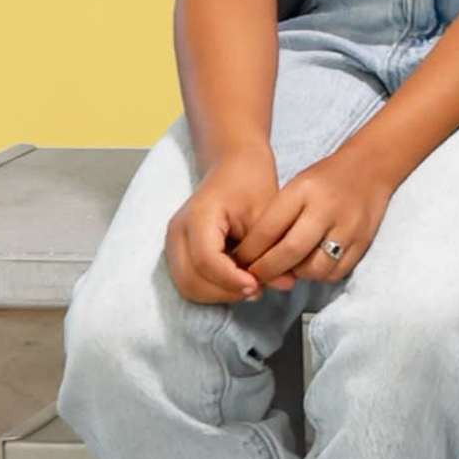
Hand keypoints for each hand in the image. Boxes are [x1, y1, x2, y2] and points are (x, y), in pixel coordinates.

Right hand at [165, 152, 278, 307]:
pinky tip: (238, 280)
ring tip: (250, 286)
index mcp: (198, 217)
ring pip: (188, 286)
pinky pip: (190, 281)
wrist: (232, 164)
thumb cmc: (250, 182)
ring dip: (218, 293)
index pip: (206, 261)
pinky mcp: (178, 251)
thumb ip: (271, 251)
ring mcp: (174, 243)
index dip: (231, 280)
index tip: (257, 286)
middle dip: (224, 292)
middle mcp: (178, 233)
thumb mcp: (267, 214)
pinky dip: (213, 288)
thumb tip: (285, 285)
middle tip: (257, 289)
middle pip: (191, 281)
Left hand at [244, 145, 398, 291]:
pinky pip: (335, 272)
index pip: (268, 229)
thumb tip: (253, 254)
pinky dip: (319, 275)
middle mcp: (327, 209)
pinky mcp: (363, 242)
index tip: (238, 262)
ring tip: (287, 268)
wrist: (372, 166)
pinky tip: (311, 266)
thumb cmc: (326, 179)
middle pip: (290, 252)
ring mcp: (348, 227)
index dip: (249, 251)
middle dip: (266, 270)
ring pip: (314, 268)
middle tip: (254, 276)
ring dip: (295, 274)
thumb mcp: (296, 186)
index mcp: (304, 190)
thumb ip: (277, 218)